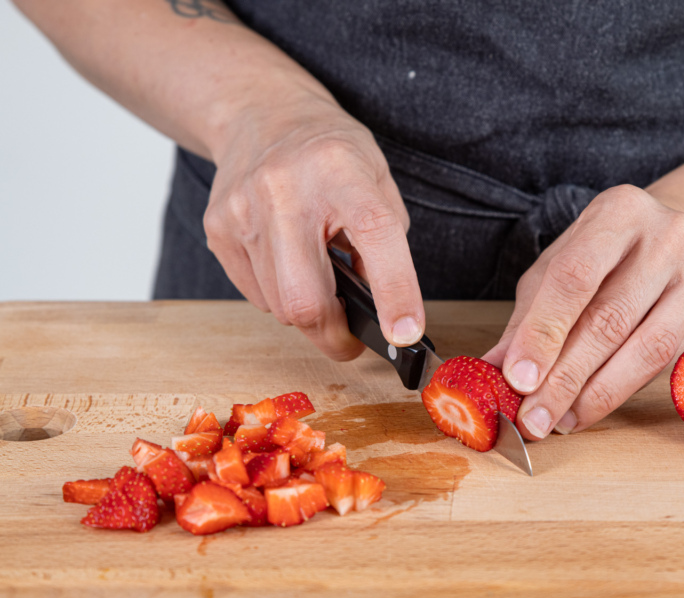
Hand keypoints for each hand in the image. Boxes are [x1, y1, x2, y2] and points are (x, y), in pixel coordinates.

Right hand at [203, 93, 423, 359]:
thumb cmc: (330, 152)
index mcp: (341, 169)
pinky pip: (255, 295)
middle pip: (305, 298)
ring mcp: (243, 210)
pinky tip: (290, 264)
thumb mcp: (377, 179)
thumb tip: (386, 309)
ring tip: (320, 277)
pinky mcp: (217, 228)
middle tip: (352, 337)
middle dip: (334, 335)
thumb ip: (387, 241)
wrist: (261, 113)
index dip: (395, 291)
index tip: (405, 334)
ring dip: (308, 311)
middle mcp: (286, 188)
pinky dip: (280, 295)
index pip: (374, 233)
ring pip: (279, 306)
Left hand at [483, 185, 683, 438]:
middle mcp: (667, 240)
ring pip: (645, 350)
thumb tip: (493, 369)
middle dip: (565, 378)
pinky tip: (587, 409)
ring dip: (596, 394)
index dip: (544, 332)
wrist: (677, 243)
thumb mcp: (560, 265)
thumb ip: (529, 315)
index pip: (576, 276)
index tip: (517, 379)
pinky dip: (621, 392)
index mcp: (619, 213)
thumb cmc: (605, 255)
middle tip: (532, 418)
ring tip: (559, 421)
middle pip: (610, 319)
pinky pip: (664, 365)